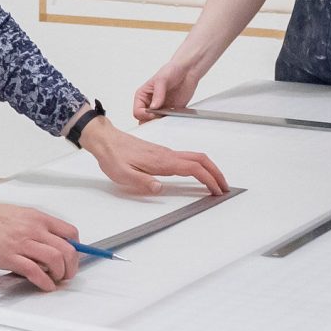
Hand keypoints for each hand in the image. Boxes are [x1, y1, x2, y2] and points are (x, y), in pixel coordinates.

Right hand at [0, 195, 82, 290]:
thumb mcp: (18, 216)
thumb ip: (34, 228)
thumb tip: (47, 246)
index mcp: (37, 218)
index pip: (70, 233)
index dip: (77, 249)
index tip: (74, 258)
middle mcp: (33, 229)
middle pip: (68, 249)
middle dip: (73, 267)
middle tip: (68, 275)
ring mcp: (21, 243)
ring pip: (56, 259)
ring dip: (61, 274)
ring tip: (56, 280)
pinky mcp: (8, 256)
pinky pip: (34, 271)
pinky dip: (45, 282)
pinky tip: (45, 285)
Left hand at [81, 119, 229, 196]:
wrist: (105, 140)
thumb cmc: (113, 157)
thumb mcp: (123, 174)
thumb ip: (142, 182)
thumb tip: (160, 188)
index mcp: (161, 161)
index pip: (192, 168)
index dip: (208, 179)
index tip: (217, 190)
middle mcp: (167, 155)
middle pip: (200, 159)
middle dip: (216, 172)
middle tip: (224, 187)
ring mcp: (165, 152)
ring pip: (195, 157)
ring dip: (209, 168)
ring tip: (215, 183)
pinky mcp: (162, 153)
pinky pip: (186, 157)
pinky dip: (198, 165)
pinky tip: (197, 174)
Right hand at [132, 57, 205, 120]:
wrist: (187, 71)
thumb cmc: (171, 70)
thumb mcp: (162, 79)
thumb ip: (158, 94)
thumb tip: (153, 107)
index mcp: (142, 96)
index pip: (137, 112)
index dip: (145, 115)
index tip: (154, 113)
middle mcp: (149, 103)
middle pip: (144, 120)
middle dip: (151, 122)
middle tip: (160, 118)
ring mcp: (160, 108)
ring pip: (155, 122)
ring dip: (161, 122)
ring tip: (168, 116)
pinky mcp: (171, 111)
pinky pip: (168, 121)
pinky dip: (171, 121)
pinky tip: (176, 115)